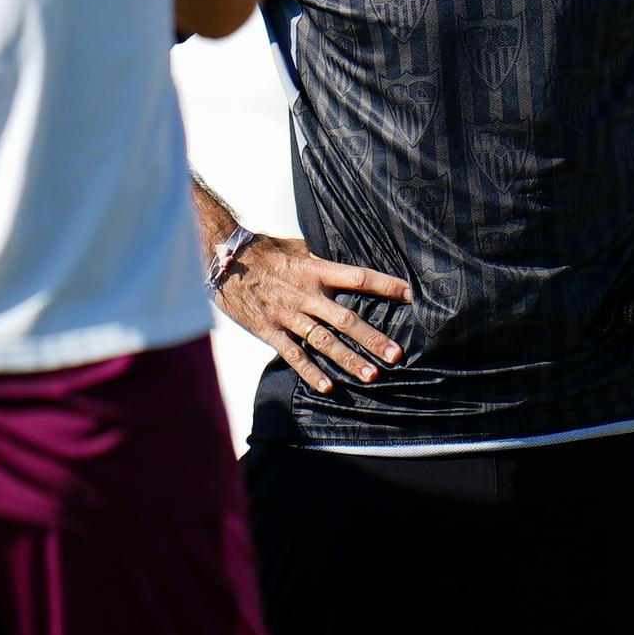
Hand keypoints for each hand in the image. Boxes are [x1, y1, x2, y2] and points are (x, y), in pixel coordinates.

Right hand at [216, 233, 418, 390]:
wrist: (223, 260)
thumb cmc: (265, 252)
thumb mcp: (299, 248)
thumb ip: (324, 258)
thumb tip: (352, 258)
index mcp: (316, 270)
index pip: (358, 277)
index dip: (385, 286)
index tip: (410, 295)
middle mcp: (305, 295)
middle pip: (345, 319)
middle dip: (372, 338)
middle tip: (396, 355)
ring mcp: (287, 315)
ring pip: (323, 341)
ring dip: (348, 359)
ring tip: (371, 375)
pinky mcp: (268, 330)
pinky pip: (292, 354)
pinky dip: (310, 371)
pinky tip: (328, 387)